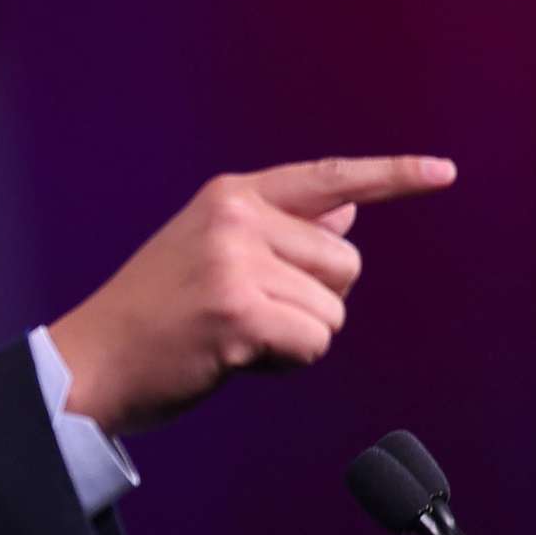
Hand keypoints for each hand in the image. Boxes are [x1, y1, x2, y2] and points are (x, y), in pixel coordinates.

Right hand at [45, 156, 455, 438]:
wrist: (91, 362)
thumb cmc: (154, 316)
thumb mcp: (212, 251)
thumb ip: (280, 230)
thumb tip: (347, 211)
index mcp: (232, 196)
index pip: (329, 178)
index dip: (393, 175)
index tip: (445, 172)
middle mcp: (238, 218)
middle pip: (345, 262)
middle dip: (316, 300)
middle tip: (249, 314)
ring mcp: (238, 262)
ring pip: (332, 310)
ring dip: (298, 337)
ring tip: (235, 337)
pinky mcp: (240, 311)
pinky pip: (313, 343)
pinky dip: (286, 363)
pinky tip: (237, 358)